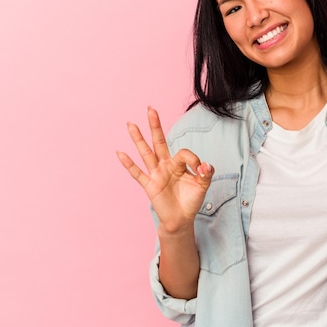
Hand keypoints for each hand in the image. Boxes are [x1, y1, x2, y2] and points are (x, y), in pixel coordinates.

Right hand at [116, 107, 213, 233]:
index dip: (193, 158)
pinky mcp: (149, 185)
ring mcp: (156, 174)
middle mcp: (165, 165)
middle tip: (150, 108)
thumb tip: (205, 165)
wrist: (181, 219)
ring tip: (131, 124)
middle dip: (155, 125)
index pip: (182, 152)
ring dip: (138, 139)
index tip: (201, 169)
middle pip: (159, 141)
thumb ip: (206, 173)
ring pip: (146, 153)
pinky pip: (137, 173)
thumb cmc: (191, 200)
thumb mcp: (203, 185)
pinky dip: (129, 164)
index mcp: (178, 163)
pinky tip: (120, 153)